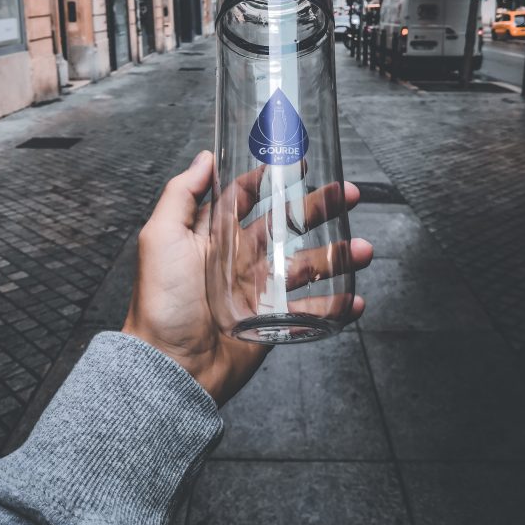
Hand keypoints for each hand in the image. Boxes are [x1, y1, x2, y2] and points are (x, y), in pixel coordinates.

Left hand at [123, 151, 372, 405]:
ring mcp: (260, 289)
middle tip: (347, 196)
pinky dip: (336, 305)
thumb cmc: (162, 302)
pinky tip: (355, 299)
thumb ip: (182, 194)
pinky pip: (311, 311)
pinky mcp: (273, 322)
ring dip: (338, 256)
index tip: (299, 164)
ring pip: (308, 265)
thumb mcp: (161, 237)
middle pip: (287, 225)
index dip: (272, 179)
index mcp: (215, 235)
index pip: (247, 197)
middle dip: (319, 209)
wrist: (171, 367)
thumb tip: (205, 157)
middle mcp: (240, 257)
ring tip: (363, 250)